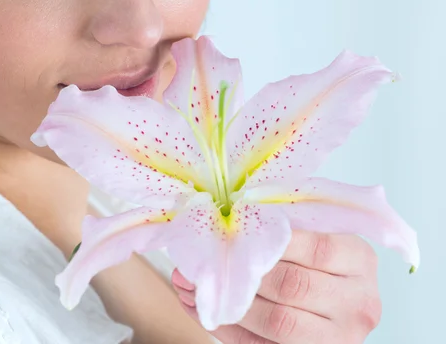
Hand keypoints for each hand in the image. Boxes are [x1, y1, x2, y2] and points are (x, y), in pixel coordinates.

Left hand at [171, 231, 381, 343]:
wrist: (335, 297)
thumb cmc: (313, 252)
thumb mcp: (313, 230)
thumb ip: (283, 222)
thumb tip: (223, 216)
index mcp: (360, 260)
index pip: (316, 248)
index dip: (272, 240)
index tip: (231, 229)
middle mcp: (359, 303)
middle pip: (293, 286)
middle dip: (240, 273)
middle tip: (198, 261)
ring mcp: (341, 338)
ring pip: (278, 322)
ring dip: (227, 303)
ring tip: (188, 286)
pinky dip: (229, 330)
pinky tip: (204, 311)